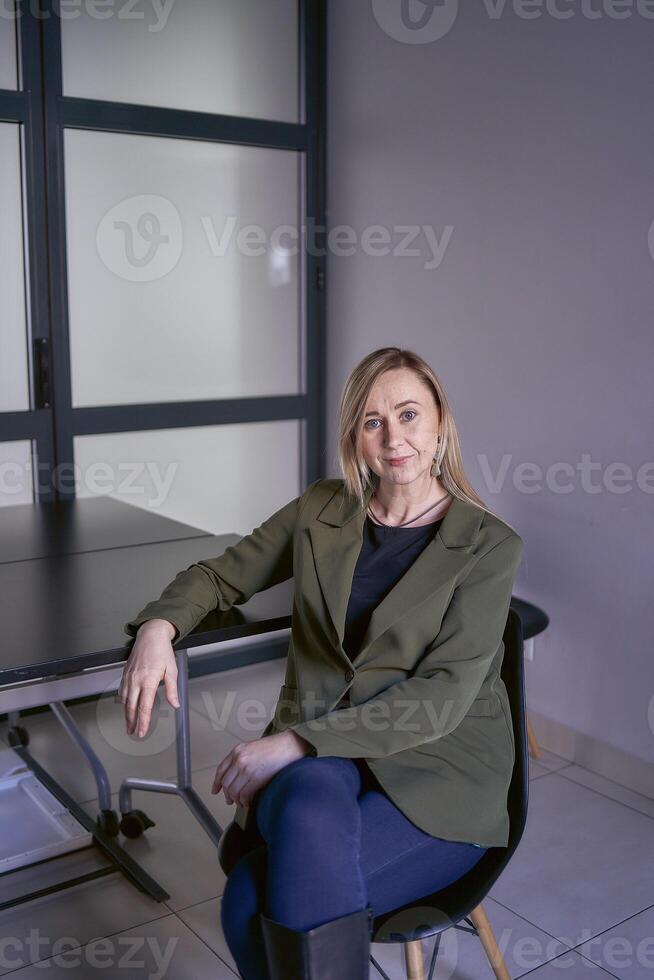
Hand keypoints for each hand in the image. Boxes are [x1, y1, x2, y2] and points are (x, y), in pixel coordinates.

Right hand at [117, 619, 179, 737]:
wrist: (151, 635)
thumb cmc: (162, 651)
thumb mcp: (172, 670)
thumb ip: (172, 689)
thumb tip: (175, 704)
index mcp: (149, 681)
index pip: (144, 707)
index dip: (143, 722)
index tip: (142, 732)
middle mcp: (136, 680)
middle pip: (131, 707)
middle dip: (132, 722)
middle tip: (133, 733)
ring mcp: (129, 677)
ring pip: (125, 701)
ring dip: (126, 714)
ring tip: (129, 724)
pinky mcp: (125, 673)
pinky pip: (122, 691)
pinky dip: (123, 702)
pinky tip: (125, 707)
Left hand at [211, 730, 313, 806]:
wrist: (290, 746)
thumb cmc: (276, 747)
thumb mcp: (254, 747)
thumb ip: (243, 759)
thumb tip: (237, 777)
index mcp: (238, 750)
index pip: (221, 769)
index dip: (216, 782)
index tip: (215, 790)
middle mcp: (240, 759)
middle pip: (226, 783)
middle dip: (227, 794)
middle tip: (230, 800)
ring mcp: (247, 769)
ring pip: (233, 791)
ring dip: (236, 800)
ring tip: (241, 803)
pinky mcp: (256, 778)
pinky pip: (244, 795)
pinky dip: (244, 801)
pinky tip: (248, 802)